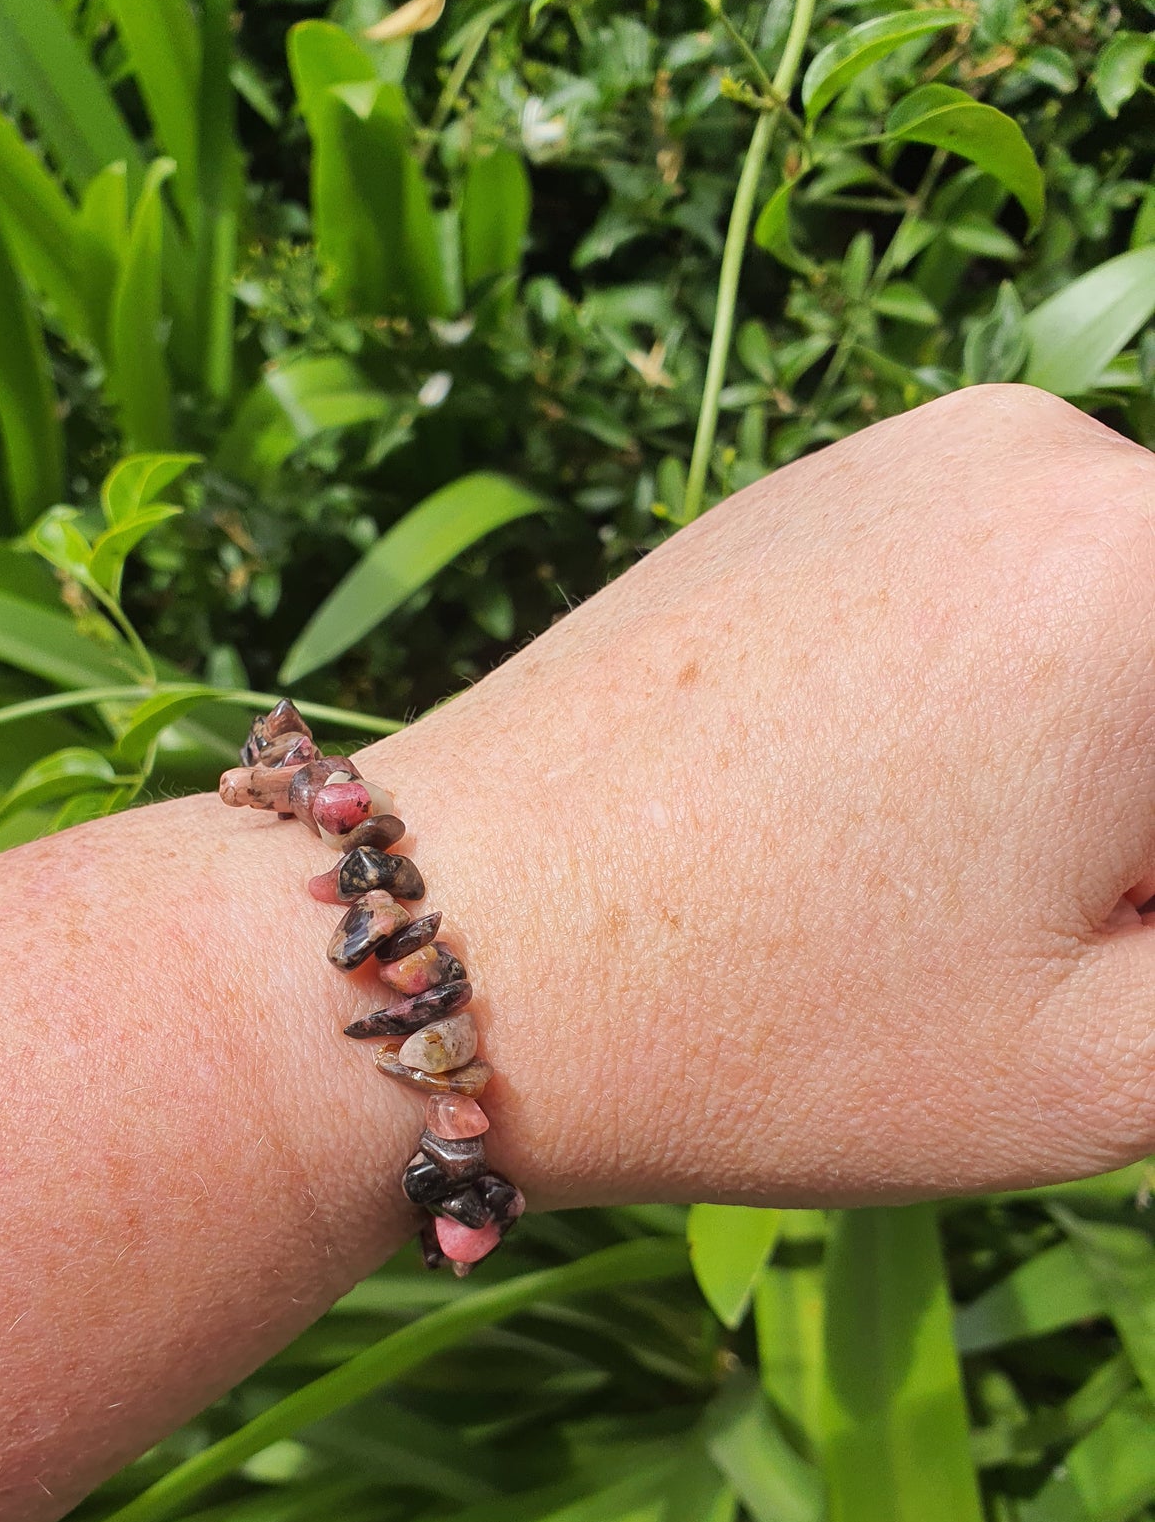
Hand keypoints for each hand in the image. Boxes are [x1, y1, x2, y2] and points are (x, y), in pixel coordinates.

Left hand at [360, 385, 1154, 1204]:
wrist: (438, 941)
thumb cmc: (756, 1026)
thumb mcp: (1099, 1067)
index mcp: (1145, 576)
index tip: (1102, 943)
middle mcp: (1053, 457)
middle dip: (1147, 844)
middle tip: (1043, 950)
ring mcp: (921, 453)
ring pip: (1124, 634)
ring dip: (1104, 781)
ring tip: (952, 900)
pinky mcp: (823, 488)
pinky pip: (1012, 593)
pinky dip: (1018, 707)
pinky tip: (885, 822)